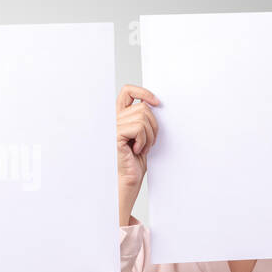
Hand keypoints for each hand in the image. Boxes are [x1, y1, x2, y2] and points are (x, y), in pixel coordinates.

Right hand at [116, 85, 159, 225]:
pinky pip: (139, 128)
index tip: (157, 102)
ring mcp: (113, 126)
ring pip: (143, 118)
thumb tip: (156, 103)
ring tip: (142, 148)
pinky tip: (137, 150)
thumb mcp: (144, 135)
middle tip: (148, 142)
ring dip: (149, 136)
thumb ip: (145, 118)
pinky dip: (144, 141)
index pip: (128, 91)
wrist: (129, 180)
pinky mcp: (115, 135)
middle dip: (153, 125)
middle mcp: (114, 119)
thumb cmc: (136, 161)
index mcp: (120, 116)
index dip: (143, 91)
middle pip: (143, 106)